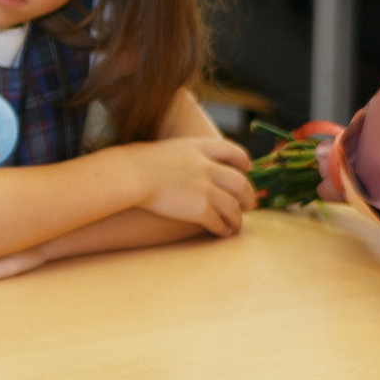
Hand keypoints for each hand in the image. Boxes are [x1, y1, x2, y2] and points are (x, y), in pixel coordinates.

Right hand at [128, 135, 256, 234]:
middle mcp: (207, 167)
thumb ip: (186, 155)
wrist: (130, 175)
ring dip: (238, 218)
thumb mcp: (168, 149)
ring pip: (234, 207)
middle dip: (248, 196)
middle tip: (249, 205)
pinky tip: (222, 231)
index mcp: (199, 148)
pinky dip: (224, 229)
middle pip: (240, 182)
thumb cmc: (138, 163)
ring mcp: (205, 188)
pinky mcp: (199, 209)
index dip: (243, 160)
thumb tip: (189, 166)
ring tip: (236, 224)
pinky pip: (219, 222)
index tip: (247, 168)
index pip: (232, 150)